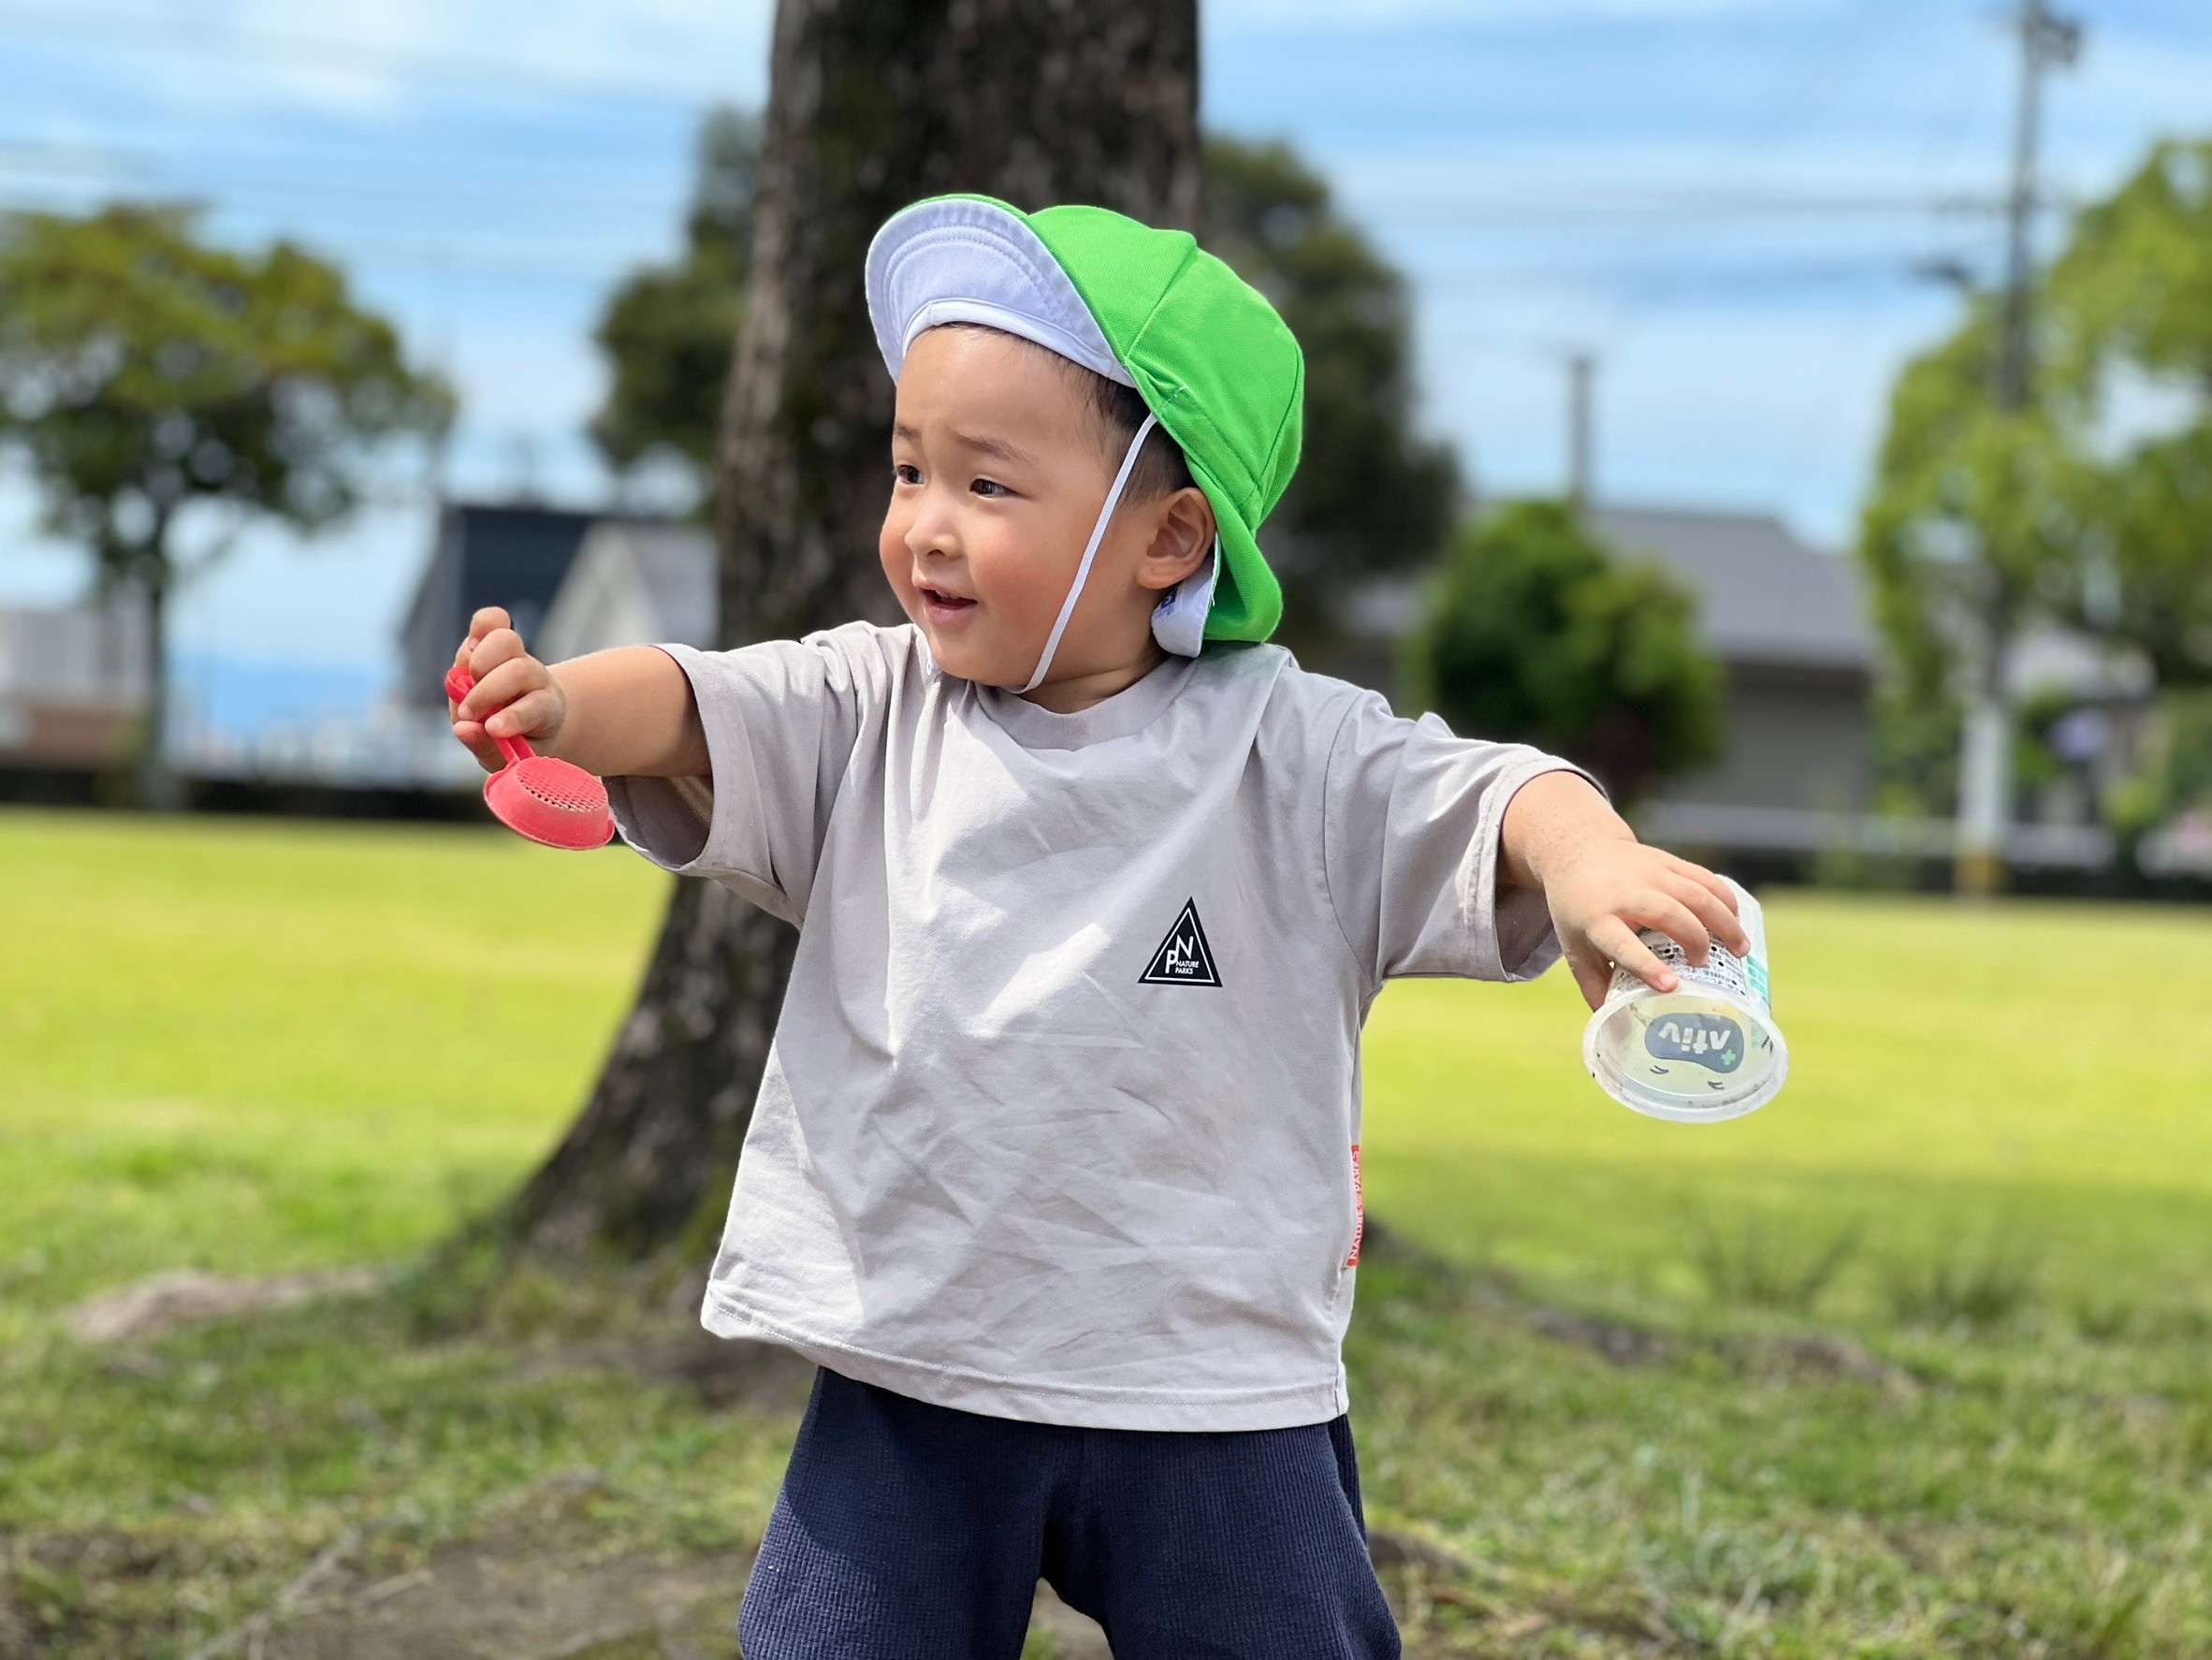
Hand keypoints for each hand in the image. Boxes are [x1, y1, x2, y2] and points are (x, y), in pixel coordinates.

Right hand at [448, 607, 566, 772]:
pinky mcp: (498, 640)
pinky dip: (479, 627)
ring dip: (479, 662)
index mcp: (548, 710)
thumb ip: (485, 746)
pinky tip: (470, 646)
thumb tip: (464, 729)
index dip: (514, 716)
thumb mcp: (506, 757)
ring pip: (505, 641)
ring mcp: (518, 656)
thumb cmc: (516, 742)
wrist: (529, 719)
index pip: (536, 708)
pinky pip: (492, 620)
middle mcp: (537, 679)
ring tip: (466, 682)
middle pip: (518, 670)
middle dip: (487, 692)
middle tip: (468, 713)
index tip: (493, 728)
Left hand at [1543, 836, 1751, 1010]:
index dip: (1647, 966)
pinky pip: (1704, 877)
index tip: (1671, 986)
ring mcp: (1649, 873)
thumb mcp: (1575, 948)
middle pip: (1668, 913)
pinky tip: (1737, 920)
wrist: (1577, 852)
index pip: (1622, 944)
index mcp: (1597, 920)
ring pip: (1694, 893)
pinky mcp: (1667, 862)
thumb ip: (1595, 986)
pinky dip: (1725, 899)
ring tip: (1740, 949)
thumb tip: (1618, 1028)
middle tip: (1704, 965)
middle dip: (1695, 941)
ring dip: (1723, 922)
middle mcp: (1624, 894)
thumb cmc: (1577, 911)